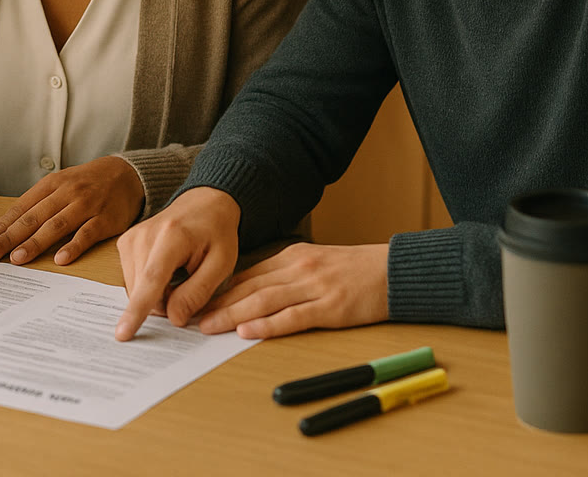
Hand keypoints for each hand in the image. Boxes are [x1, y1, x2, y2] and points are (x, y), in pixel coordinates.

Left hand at [0, 156, 144, 265]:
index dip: (1, 227)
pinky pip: (87, 233)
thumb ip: (39, 205)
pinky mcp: (106, 219)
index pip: (20, 208)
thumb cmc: (88, 183)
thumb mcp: (61, 185)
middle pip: (33, 218)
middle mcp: (66, 193)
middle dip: (9, 237)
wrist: (128, 174)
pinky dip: (74, 246)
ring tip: (17, 258)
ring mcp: (86, 205)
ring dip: (35, 243)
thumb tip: (8, 230)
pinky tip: (61, 259)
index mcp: (51, 185)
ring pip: (56, 225)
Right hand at [114, 187, 240, 340]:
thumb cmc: (216, 232)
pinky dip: (149, 286)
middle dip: (164, 303)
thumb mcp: (221, 263)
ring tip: (179, 274)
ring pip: (136, 289)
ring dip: (157, 295)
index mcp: (171, 237)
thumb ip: (198, 292)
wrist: (204, 204)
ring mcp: (130, 238)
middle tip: (190, 284)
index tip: (123, 333)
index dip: (138, 309)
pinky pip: (133, 281)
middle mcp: (144, 235)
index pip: (152, 279)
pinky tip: (167, 272)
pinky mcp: (124, 244)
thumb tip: (173, 318)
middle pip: (143, 290)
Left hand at [194, 242, 389, 338]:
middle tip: (192, 318)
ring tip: (210, 327)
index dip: (220, 290)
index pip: (247, 274)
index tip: (197, 302)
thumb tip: (253, 292)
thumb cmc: (356, 271)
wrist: (394, 271)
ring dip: (233, 315)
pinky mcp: (331, 307)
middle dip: (218, 303)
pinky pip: (293, 317)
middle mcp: (299, 268)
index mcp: (293, 256)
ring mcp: (314, 287)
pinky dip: (267, 325)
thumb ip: (287, 275)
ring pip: (264, 301)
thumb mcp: (316, 263)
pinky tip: (248, 331)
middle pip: (250, 287)